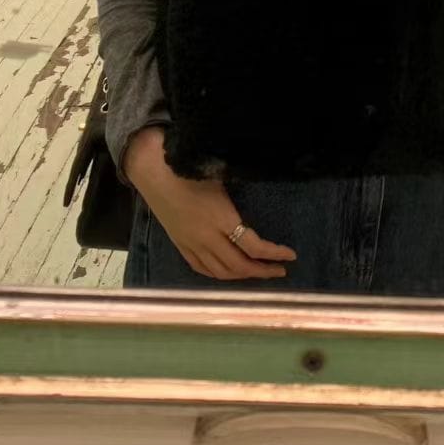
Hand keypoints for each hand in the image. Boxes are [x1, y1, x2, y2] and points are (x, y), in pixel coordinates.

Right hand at [123, 128, 294, 280]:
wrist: (152, 171)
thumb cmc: (190, 168)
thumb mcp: (221, 178)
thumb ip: (239, 197)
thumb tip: (264, 203)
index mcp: (221, 218)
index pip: (253, 245)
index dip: (274, 253)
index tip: (291, 255)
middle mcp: (206, 237)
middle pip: (239, 265)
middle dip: (263, 271)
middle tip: (280, 270)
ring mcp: (191, 244)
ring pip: (220, 272)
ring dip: (243, 276)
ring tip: (259, 273)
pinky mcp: (180, 246)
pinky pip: (202, 269)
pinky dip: (220, 275)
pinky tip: (230, 273)